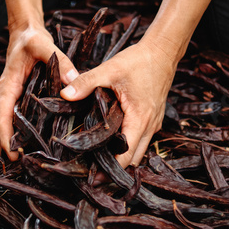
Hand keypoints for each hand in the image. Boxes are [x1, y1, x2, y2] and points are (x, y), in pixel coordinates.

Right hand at [0, 23, 78, 159]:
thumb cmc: (31, 39)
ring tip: (24, 162)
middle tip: (20, 166)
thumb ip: (59, 60)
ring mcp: (10, 99)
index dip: (4, 136)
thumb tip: (73, 81)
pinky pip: (12, 121)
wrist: (24, 33)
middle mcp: (6, 95)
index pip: (1, 116)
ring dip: (8, 144)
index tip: (12, 153)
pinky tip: (29, 146)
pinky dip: (15, 135)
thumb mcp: (43, 45)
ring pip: (3, 126)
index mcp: (7, 87)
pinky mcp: (17, 100)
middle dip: (5, 147)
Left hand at [61, 40, 176, 167]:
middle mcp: (150, 126)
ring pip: (138, 151)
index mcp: (140, 118)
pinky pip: (140, 140)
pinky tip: (110, 145)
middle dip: (114, 170)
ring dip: (121, 159)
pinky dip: (127, 147)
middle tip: (90, 176)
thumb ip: (86, 82)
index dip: (109, 169)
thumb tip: (64, 94)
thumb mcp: (110, 69)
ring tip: (97, 164)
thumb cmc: (139, 60)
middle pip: (133, 159)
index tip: (91, 177)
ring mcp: (153, 124)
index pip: (126, 154)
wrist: (163, 51)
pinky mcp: (152, 119)